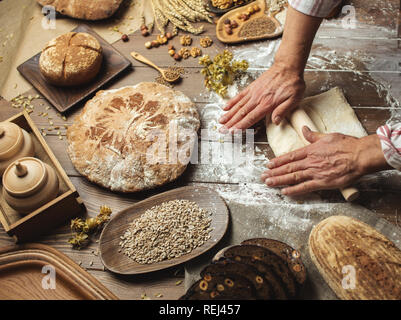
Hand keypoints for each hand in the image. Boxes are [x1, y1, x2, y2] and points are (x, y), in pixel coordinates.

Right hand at [218, 62, 304, 132]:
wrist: (288, 66)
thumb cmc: (292, 83)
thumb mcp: (294, 98)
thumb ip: (283, 110)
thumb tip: (276, 122)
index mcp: (267, 104)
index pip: (251, 117)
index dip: (241, 126)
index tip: (233, 132)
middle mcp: (258, 99)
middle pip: (241, 113)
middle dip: (231, 123)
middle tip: (222, 130)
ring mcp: (253, 92)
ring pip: (238, 105)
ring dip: (228, 114)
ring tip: (220, 121)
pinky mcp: (252, 87)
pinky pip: (240, 96)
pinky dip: (232, 102)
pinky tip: (225, 107)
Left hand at [261, 127, 389, 195]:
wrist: (360, 155)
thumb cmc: (347, 145)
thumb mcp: (327, 136)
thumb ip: (313, 135)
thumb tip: (304, 129)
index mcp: (311, 150)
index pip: (290, 156)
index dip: (277, 161)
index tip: (268, 164)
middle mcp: (310, 161)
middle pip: (288, 167)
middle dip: (274, 172)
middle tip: (263, 176)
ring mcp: (315, 172)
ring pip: (293, 177)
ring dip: (279, 180)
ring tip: (268, 183)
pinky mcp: (323, 182)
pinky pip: (305, 187)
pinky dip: (294, 190)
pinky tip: (284, 192)